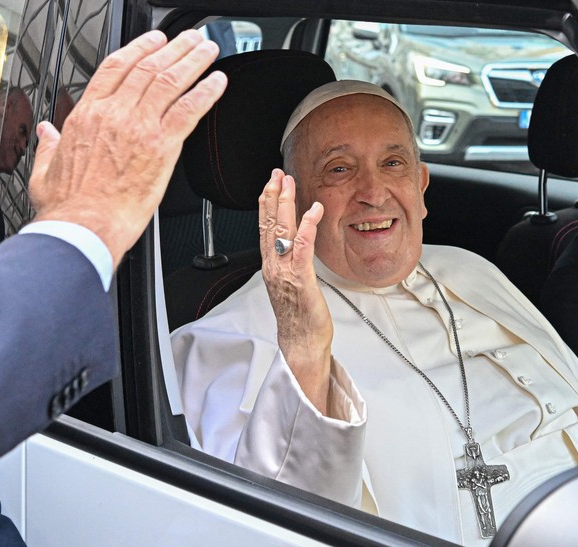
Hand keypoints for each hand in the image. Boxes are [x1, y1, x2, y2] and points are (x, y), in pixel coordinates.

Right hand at [28, 29, 226, 268]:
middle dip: (174, 48)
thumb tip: (47, 133)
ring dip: (193, 61)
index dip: (139, 49)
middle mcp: (114, 114)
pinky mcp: (162, 147)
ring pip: (170, 81)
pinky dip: (206, 92)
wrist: (85, 226)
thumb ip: (49, 146)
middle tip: (190, 39)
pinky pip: (189, 109)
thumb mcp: (45, 170)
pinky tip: (218, 81)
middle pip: (148, 67)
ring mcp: (139, 127)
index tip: (155, 41)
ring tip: (208, 49)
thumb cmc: (68, 207)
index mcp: (87, 115)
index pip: (115, 67)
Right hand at [258, 169, 332, 413]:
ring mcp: (285, 272)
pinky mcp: (301, 279)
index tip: (270, 183)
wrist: (301, 342)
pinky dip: (307, 227)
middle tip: (277, 174)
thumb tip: (294, 245)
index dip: (266, 203)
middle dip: (272, 196)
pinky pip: (302, 248)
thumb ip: (289, 262)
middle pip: (268, 224)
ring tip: (289, 183)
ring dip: (285, 204)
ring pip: (281, 231)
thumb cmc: (300, 317)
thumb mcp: (291, 283)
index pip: (264, 228)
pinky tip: (313, 211)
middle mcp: (274, 266)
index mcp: (271, 266)